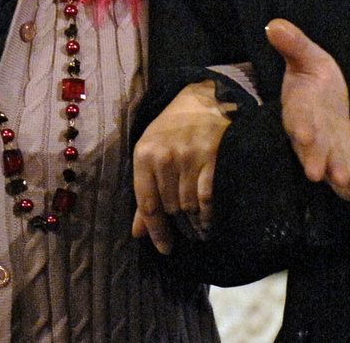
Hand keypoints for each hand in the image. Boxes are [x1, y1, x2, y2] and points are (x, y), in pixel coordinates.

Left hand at [131, 79, 230, 253]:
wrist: (204, 100)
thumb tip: (138, 232)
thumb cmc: (172, 129)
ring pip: (188, 206)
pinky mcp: (211, 158)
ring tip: (198, 234)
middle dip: (178, 227)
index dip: (156, 231)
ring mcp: (188, 158)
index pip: (147, 204)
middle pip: (170, 208)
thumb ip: (144, 193)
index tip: (164, 248)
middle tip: (185, 237)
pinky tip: (209, 225)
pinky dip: (208, 217)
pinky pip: (207, 198)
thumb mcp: (150, 153)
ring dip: (194, 225)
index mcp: (144, 155)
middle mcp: (164, 158)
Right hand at [267, 18, 349, 200]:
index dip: (299, 125)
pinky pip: (345, 183)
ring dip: (335, 177)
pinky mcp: (341, 163)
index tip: (302, 132)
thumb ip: (294, 44)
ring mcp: (325, 152)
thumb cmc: (315, 77)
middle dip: (313, 158)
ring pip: (327, 168)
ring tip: (345, 183)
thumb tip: (274, 24)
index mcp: (300, 107)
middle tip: (315, 172)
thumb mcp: (309, 56)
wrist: (326, 100)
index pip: (297, 116)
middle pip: (309, 148)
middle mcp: (310, 134)